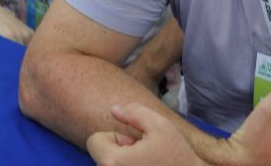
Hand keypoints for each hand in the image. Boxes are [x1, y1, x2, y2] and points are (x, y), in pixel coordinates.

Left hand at [87, 104, 205, 165]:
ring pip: (110, 165)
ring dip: (124, 162)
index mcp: (112, 162)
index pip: (94, 140)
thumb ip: (134, 113)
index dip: (115, 138)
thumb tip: (114, 109)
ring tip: (147, 164)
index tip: (134, 144)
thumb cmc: (176, 156)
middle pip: (101, 155)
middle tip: (143, 156)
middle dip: (119, 151)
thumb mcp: (160, 126)